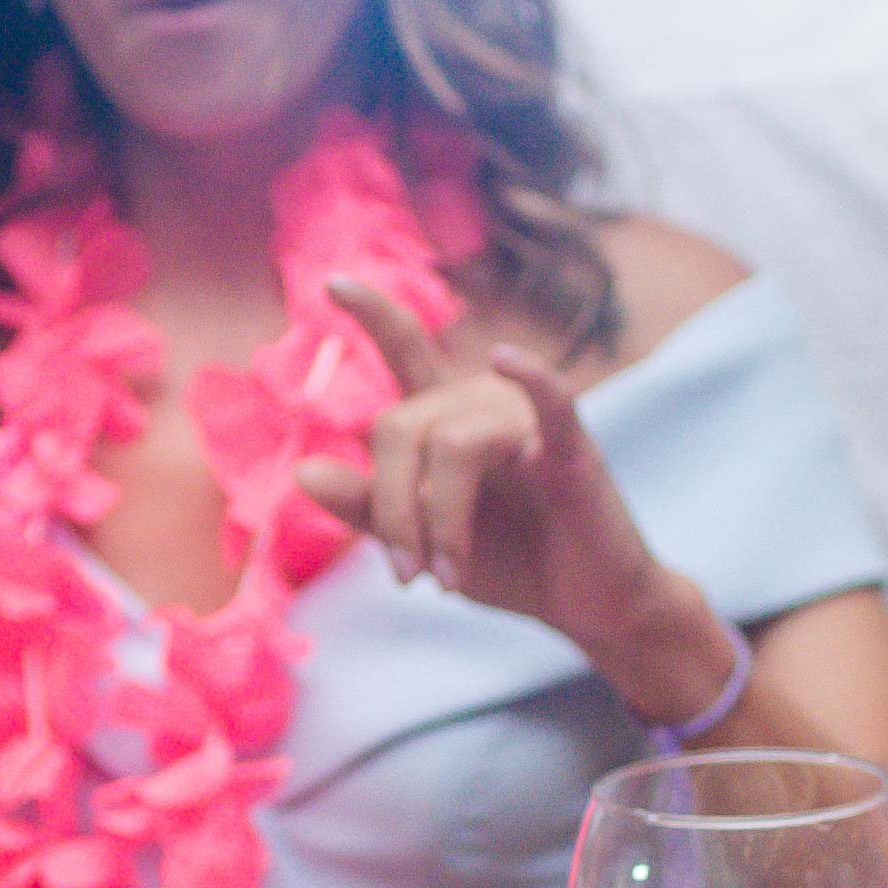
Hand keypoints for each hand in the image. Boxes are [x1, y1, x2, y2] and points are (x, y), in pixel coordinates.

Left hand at [301, 274, 713, 695]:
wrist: (584, 604)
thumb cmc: (511, 562)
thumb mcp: (423, 541)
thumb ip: (367, 506)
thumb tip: (303, 470)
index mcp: (444, 418)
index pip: (405, 351)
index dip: (373, 314)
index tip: (334, 282)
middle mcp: (480, 406)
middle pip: (401, 425)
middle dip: (391, 508)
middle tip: (406, 576)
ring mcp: (526, 424)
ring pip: (451, 444)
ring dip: (438, 521)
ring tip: (445, 578)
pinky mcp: (571, 451)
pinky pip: (550, 403)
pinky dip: (529, 377)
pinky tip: (507, 358)